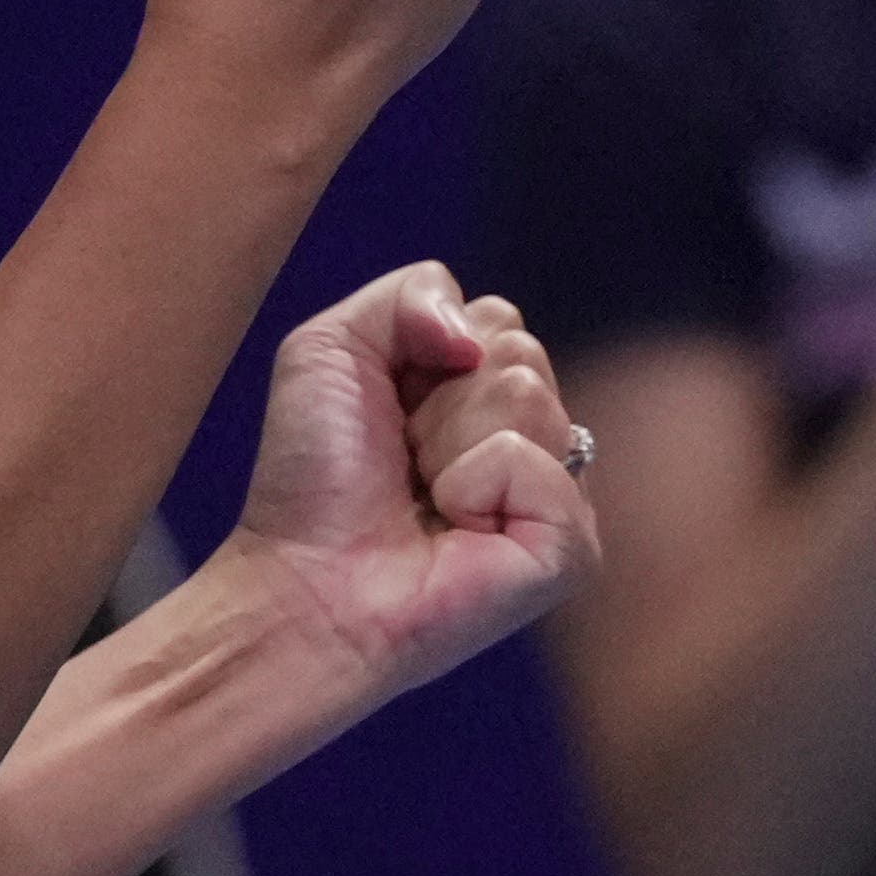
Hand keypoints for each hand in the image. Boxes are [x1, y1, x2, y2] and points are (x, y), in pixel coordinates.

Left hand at [222, 261, 597, 701]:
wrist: (305, 583)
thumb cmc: (313, 481)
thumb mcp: (331, 346)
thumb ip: (411, 293)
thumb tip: (478, 334)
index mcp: (485, 396)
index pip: (499, 319)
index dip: (430, 352)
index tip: (390, 412)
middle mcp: (531, 441)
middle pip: (520, 350)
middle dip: (441, 398)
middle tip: (406, 462)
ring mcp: (557, 495)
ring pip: (529, 393)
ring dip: (450, 442)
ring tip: (426, 498)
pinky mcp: (570, 547)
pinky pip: (536, 461)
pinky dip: (477, 486)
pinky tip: (456, 530)